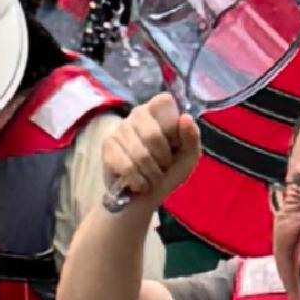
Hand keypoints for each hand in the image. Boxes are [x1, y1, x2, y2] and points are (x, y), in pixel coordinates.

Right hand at [98, 91, 200, 210]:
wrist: (144, 196)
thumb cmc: (167, 171)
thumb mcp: (187, 157)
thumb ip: (192, 138)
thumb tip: (185, 118)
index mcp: (158, 109)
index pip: (164, 102)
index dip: (172, 128)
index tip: (174, 144)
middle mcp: (137, 113)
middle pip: (153, 135)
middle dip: (163, 159)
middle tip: (163, 166)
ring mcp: (120, 129)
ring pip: (140, 154)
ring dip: (152, 174)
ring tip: (152, 177)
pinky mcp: (107, 146)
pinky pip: (127, 167)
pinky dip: (139, 182)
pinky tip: (140, 183)